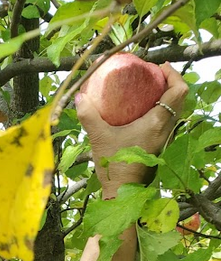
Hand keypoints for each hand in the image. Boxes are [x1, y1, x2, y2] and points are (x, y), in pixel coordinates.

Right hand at [76, 62, 187, 198]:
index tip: (159, 68)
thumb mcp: (99, 137)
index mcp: (157, 123)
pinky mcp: (158, 147)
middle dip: (169, 83)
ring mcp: (164, 139)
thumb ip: (89, 115)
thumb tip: (80, 97)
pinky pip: (166, 122)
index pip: (178, 90)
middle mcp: (166, 130)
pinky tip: (142, 113)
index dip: (173, 74)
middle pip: (180, 98)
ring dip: (165, 98)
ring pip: (174, 111)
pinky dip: (159, 112)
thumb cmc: (114, 166)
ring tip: (148, 91)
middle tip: (153, 76)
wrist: (122, 192)